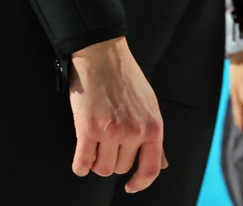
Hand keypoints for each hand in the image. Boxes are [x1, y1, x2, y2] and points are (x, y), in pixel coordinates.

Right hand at [69, 37, 167, 193]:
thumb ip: (152, 135)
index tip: (130, 186)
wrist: (104, 56)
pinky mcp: (89, 130)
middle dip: (113, 158)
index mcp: (154, 125)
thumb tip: (163, 165)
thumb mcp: (149, 105)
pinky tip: (82, 152)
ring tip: (96, 139)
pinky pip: (81, 165)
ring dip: (96, 160)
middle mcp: (135, 131)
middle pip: (120, 168)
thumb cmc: (127, 81)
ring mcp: (112, 131)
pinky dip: (80, 164)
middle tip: (109, 136)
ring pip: (101, 169)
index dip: (140, 183)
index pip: (151, 169)